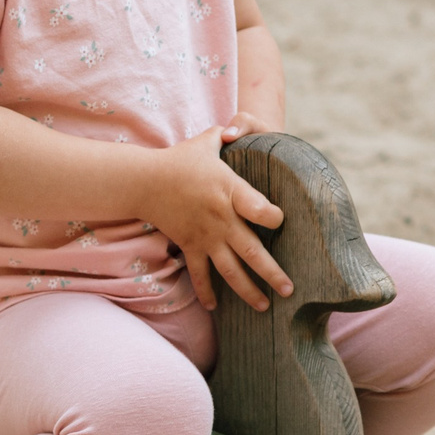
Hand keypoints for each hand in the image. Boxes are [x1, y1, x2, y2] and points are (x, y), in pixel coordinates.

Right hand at [143, 126, 288, 311]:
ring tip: (265, 306)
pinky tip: (215, 308)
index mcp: (230, 191)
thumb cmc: (180, 159)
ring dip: (247, 291)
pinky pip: (199, 274)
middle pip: (251, 251)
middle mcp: (221, 219)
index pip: (260, 209)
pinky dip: (206, 292)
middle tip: (290, 290)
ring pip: (230, 270)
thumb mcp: (207, 142)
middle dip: (272, 273)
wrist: (145, 181)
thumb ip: (229, 133)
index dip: (274, 217)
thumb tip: (240, 125)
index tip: (281, 221)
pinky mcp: (190, 246)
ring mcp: (205, 237)